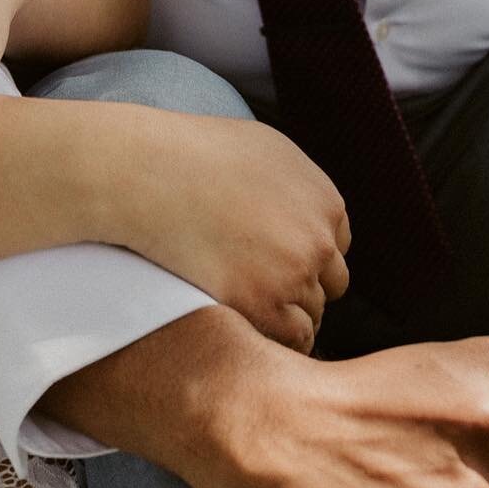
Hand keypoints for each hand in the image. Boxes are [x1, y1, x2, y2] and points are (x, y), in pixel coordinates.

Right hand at [112, 111, 351, 349]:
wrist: (153, 175)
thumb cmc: (197, 154)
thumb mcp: (266, 149)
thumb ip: (298, 184)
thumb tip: (306, 208)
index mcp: (324, 200)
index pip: (335, 245)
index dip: (306, 253)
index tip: (277, 257)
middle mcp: (318, 239)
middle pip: (330, 281)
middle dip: (303, 283)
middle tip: (263, 283)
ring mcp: (294, 275)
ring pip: (312, 312)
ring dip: (286, 311)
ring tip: (246, 303)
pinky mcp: (263, 306)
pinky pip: (294, 338)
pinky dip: (278, 337)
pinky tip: (252, 325)